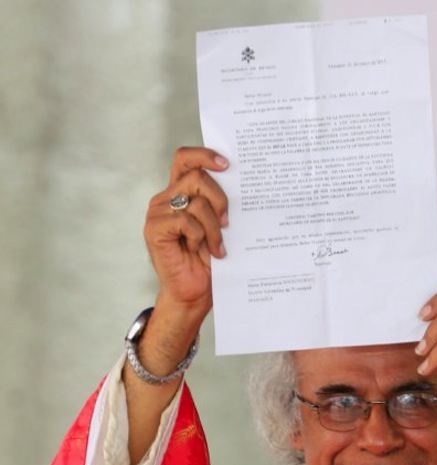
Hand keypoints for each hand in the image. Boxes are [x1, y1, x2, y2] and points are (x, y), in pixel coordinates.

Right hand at [144, 146, 229, 328]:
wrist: (194, 294)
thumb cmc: (209, 263)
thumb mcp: (220, 228)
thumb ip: (220, 205)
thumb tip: (241, 184)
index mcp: (181, 193)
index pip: (186, 159)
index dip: (204, 155)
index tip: (227, 164)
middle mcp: (167, 198)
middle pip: (197, 177)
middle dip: (220, 199)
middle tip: (228, 224)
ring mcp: (158, 213)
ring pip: (195, 201)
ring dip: (213, 227)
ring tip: (216, 247)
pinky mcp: (154, 229)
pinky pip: (185, 220)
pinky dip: (198, 236)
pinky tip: (197, 250)